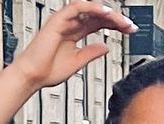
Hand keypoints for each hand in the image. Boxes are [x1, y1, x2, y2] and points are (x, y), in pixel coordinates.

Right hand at [13, 0, 135, 89]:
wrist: (33, 76)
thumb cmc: (48, 71)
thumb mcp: (77, 62)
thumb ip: (91, 52)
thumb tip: (105, 47)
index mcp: (75, 33)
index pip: (99, 23)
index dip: (115, 25)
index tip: (129, 31)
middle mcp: (71, 24)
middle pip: (97, 15)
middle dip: (116, 19)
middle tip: (130, 26)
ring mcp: (65, 20)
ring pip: (90, 9)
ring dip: (107, 13)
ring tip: (121, 20)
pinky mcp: (59, 19)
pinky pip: (78, 7)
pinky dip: (92, 8)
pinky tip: (105, 13)